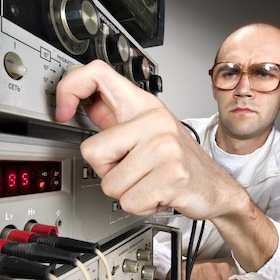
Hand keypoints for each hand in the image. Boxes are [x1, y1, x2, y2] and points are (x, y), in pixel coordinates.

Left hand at [55, 60, 243, 219]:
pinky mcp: (171, 175)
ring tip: (150, 181)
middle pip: (92, 150)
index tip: (63, 111)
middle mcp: (154, 120)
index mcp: (144, 105)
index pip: (98, 74)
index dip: (70, 88)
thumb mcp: (149, 131)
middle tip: (132, 169)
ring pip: (109, 183)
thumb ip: (116, 119)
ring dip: (126, 192)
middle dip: (106, 171)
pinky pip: (129, 201)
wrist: (216, 187)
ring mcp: (164, 147)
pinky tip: (158, 194)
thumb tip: (81, 103)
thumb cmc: (180, 160)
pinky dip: (140, 205)